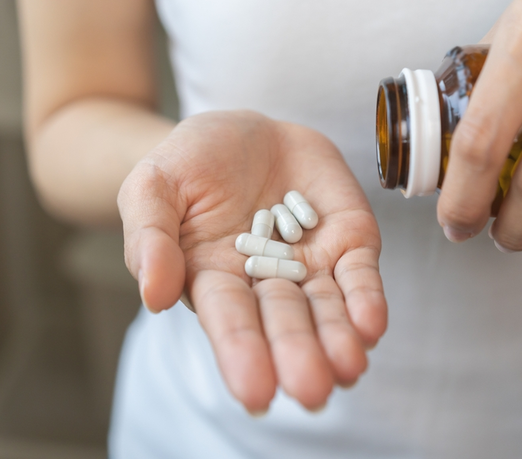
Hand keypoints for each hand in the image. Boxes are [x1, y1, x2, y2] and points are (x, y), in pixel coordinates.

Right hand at [118, 111, 386, 412]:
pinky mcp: (347, 238)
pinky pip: (360, 273)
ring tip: (348, 367)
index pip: (229, 319)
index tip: (256, 391)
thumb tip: (153, 296)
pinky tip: (371, 325)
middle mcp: (265, 282)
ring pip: (328, 308)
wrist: (245, 129)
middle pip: (284, 321)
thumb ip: (150, 237)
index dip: (242, 351)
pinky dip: (367, 298)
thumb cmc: (191, 162)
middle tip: (312, 390)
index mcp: (213, 278)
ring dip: (339, 339)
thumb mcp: (152, 187)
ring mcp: (311, 263)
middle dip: (298, 354)